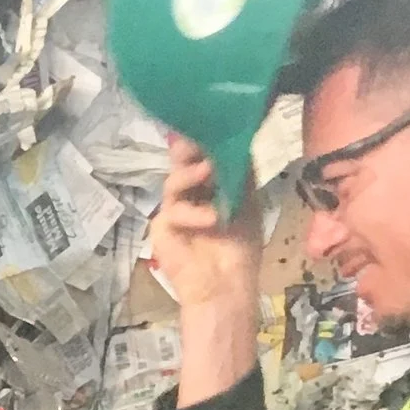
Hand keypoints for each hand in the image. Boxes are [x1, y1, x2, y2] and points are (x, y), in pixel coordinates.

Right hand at [148, 134, 262, 311]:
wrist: (225, 287)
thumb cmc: (240, 249)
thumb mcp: (247, 203)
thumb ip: (241, 173)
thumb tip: (238, 138)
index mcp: (209, 187)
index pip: (201, 156)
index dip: (203, 140)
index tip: (211, 122)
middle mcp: (189, 195)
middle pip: (181, 163)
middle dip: (187, 149)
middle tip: (196, 137)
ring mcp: (173, 210)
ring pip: (174, 181)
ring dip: (190, 174)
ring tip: (208, 171)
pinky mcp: (161, 227)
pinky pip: (173, 210)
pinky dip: (193, 213)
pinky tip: (211, 218)